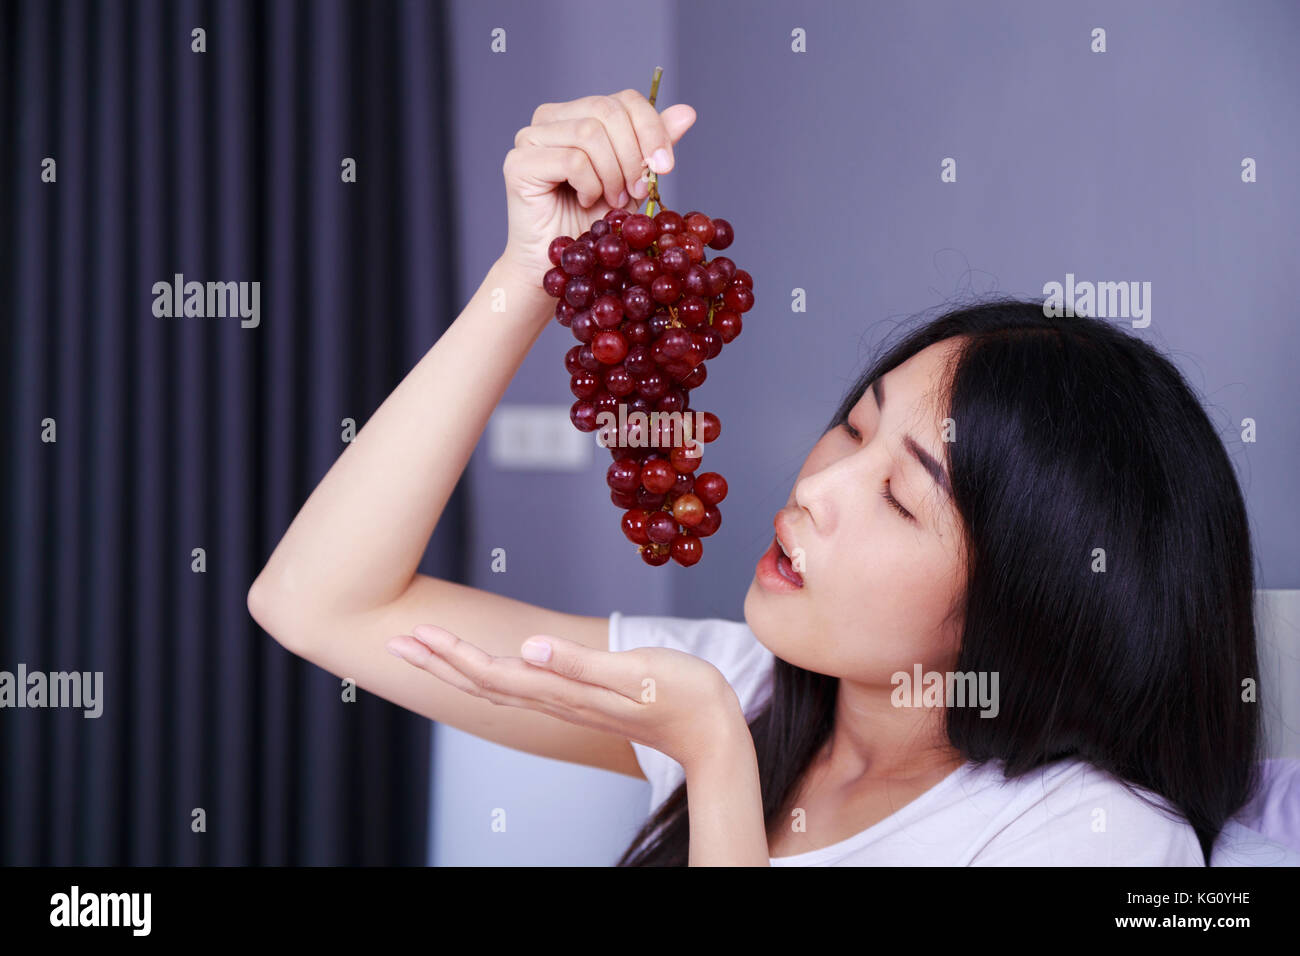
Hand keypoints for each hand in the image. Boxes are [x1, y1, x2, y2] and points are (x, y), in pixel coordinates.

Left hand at [385, 623, 741, 769]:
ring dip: (456, 668)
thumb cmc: (685, 697)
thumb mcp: (639, 673)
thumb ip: (582, 664)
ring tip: (425, 649)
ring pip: (498, 687)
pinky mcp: (579, 699)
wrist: (713, 733)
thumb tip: (530, 648)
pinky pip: (519, 688)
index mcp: (566, 692)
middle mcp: (559, 700)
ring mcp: (568, 702)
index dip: (453, 655)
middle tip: (396, 641)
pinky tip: (483, 666)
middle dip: (438, 662)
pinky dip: (488, 675)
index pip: (494, 674)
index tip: (418, 634)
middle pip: (484, 683)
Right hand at [499, 90, 696, 285]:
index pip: (623, 100)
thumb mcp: (634, 181)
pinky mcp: (518, 163)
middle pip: (607, 111)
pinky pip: (572, 159)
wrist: (562, 264)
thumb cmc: (592, 223)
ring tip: (611, 200)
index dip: (651, 129)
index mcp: (577, 114)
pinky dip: (590, 185)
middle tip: (635, 192)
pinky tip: (585, 202)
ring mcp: (530, 138)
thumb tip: (686, 112)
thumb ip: (652, 146)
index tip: (665, 166)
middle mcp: (550, 118)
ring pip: (590, 133)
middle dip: (633, 155)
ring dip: (612, 174)